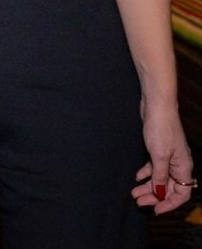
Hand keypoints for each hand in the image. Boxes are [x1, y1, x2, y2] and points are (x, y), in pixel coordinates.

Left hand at [131, 99, 193, 213]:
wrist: (157, 106)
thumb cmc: (161, 129)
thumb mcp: (159, 156)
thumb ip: (159, 176)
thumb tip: (160, 192)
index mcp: (184, 167)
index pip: (182, 193)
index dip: (170, 204)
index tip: (156, 210)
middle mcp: (179, 164)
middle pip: (169, 187)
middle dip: (155, 196)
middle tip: (138, 202)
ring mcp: (169, 156)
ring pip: (160, 177)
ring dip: (148, 186)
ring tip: (133, 193)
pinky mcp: (159, 149)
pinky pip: (154, 166)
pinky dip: (146, 173)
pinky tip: (137, 177)